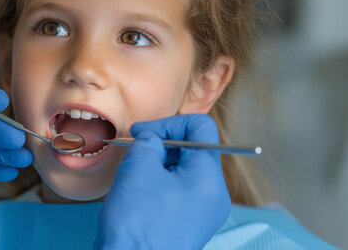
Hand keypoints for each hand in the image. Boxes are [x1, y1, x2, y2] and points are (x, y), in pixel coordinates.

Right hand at [95, 114, 230, 249]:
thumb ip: (150, 140)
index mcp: (209, 178)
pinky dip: (158, 185)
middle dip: (161, 145)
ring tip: (133, 179)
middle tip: (134, 152)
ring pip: (183, 171)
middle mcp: (214, 195)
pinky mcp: (189, 224)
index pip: (201, 127)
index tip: (143, 133)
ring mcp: (203, 213)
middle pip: (193, 149)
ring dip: (157, 166)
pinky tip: (138, 196)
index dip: (169, 123)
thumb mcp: (138, 167)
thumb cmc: (136, 224)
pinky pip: (178, 192)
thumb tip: (153, 137)